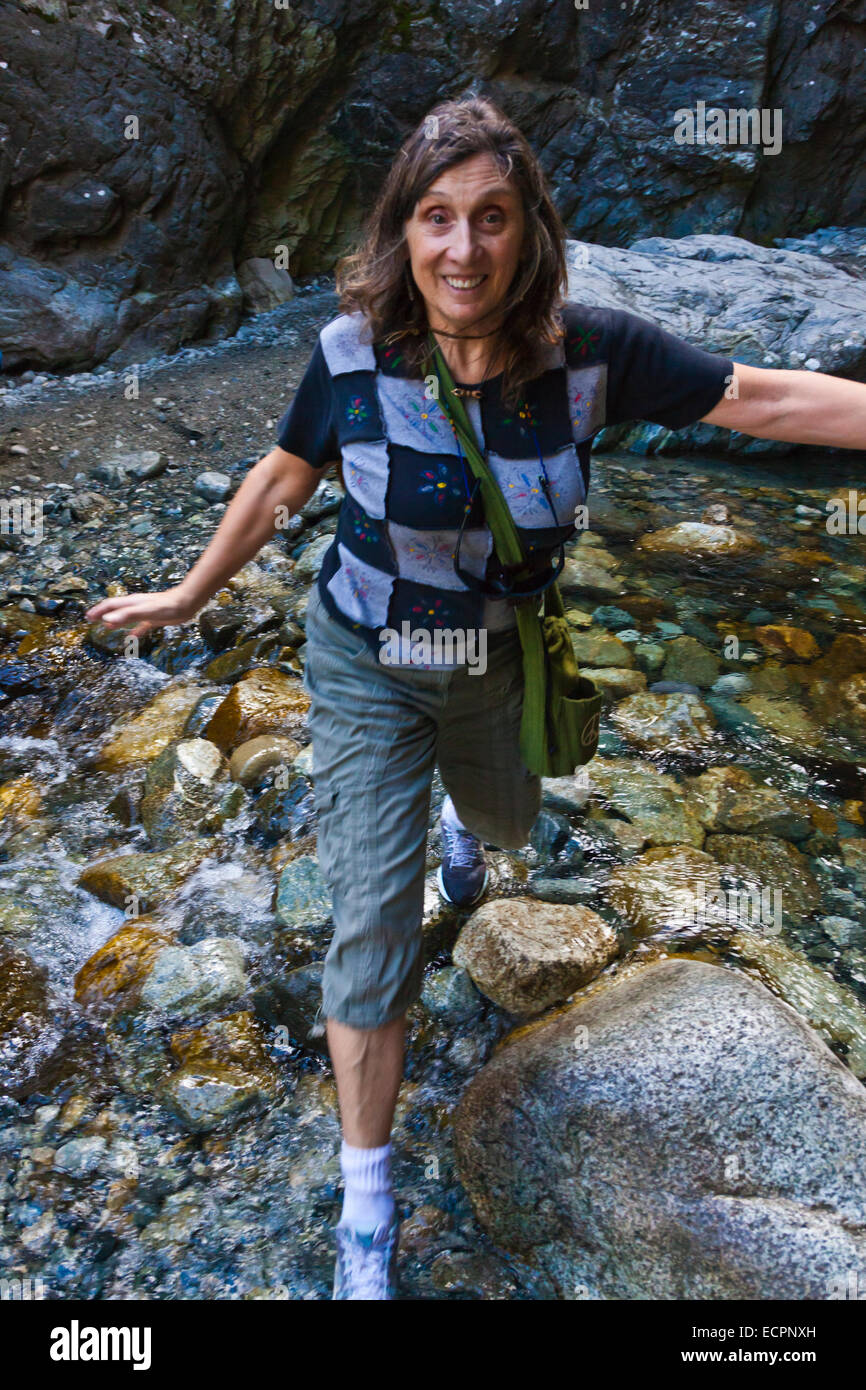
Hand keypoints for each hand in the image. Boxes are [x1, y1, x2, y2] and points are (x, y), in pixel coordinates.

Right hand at [84, 585, 201, 641]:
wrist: (186, 603)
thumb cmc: (166, 606)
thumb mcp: (144, 611)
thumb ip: (126, 615)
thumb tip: (107, 620)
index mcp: (131, 603)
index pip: (110, 605)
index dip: (98, 610)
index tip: (88, 617)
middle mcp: (136, 606)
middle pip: (116, 610)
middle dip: (103, 614)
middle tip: (92, 620)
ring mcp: (145, 612)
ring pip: (126, 617)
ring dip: (116, 622)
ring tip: (107, 627)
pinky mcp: (154, 619)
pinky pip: (140, 625)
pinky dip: (134, 631)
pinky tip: (132, 637)